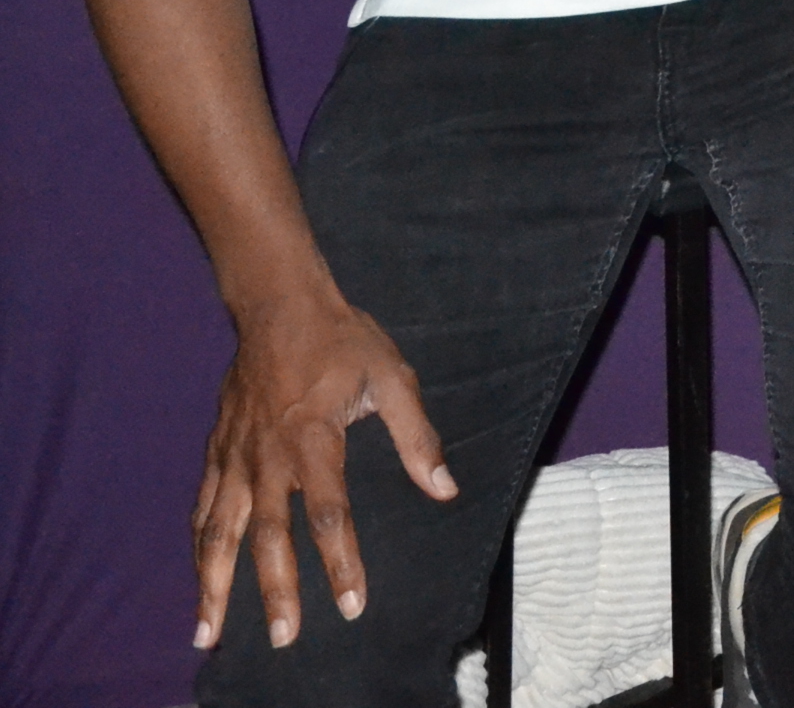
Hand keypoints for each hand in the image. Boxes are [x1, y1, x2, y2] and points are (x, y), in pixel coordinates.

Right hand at [193, 288, 453, 651]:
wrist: (279, 305)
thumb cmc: (343, 341)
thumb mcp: (394, 378)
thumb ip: (417, 438)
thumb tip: (444, 488)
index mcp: (313, 439)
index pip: (329, 514)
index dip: (341, 563)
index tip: (351, 605)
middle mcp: (267, 456)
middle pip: (269, 537)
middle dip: (275, 592)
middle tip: (284, 639)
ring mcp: (235, 456)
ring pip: (219, 533)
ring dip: (213, 585)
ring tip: (207, 636)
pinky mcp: (217, 451)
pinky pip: (203, 508)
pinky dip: (199, 547)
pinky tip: (199, 578)